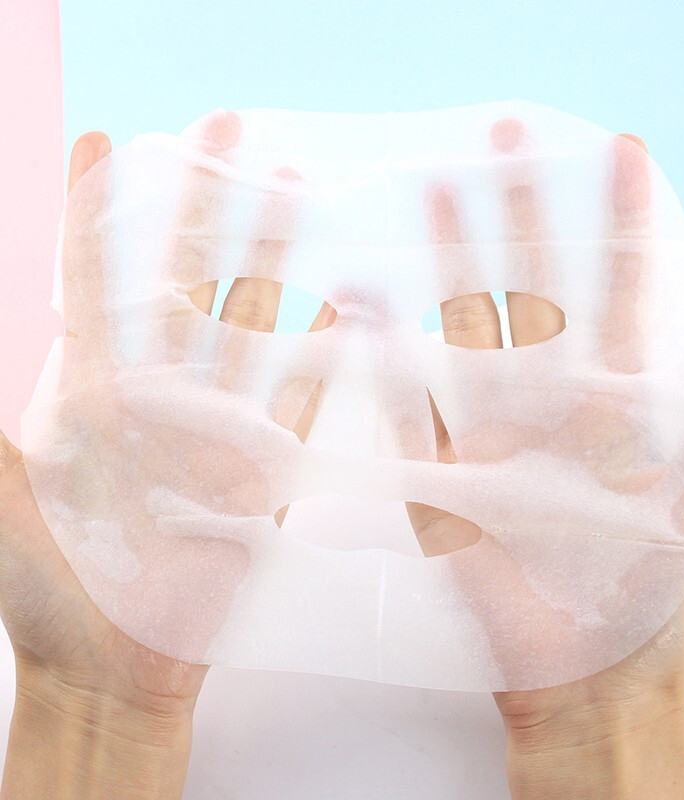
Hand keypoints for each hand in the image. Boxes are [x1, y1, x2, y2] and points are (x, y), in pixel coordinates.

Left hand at [0, 112, 315, 797]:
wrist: (117, 667)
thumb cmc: (48, 595)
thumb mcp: (5, 508)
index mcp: (90, 392)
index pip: (95, 281)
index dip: (100, 212)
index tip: (109, 140)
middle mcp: (158, 394)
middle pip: (185, 280)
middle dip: (203, 205)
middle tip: (224, 136)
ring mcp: (213, 425)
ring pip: (247, 324)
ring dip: (270, 259)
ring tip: (291, 191)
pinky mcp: (258, 467)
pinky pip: (294, 400)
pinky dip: (317, 357)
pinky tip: (340, 311)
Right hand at [403, 121, 683, 797]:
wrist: (588, 680)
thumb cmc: (659, 599)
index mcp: (618, 406)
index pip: (620, 293)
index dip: (622, 226)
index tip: (620, 156)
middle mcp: (552, 405)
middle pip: (535, 291)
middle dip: (525, 216)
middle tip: (508, 143)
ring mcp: (494, 435)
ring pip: (470, 331)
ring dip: (453, 266)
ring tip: (436, 195)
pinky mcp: (448, 477)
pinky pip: (416, 410)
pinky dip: (391, 363)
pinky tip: (369, 310)